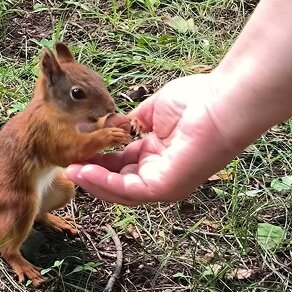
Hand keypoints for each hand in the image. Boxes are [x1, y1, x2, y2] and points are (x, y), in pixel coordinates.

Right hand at [66, 74, 239, 204]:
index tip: (79, 150)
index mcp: (160, 155)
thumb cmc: (198, 100)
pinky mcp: (166, 187)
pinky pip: (127, 190)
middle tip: (69, 164)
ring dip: (93, 181)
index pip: (123, 165)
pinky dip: (104, 182)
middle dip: (92, 174)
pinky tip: (85, 170)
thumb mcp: (154, 110)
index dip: (99, 159)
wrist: (222, 102)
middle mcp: (161, 173)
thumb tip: (114, 125)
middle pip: (119, 181)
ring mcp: (164, 183)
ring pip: (120, 191)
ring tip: (71, 170)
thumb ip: (133, 122)